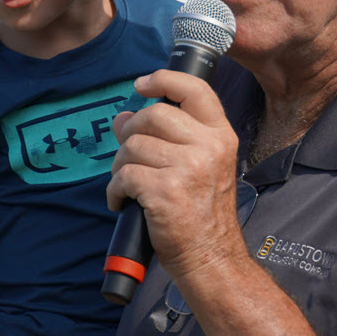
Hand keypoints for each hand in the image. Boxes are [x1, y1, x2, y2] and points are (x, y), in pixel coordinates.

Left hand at [107, 69, 242, 277]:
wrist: (212, 257)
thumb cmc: (203, 213)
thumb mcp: (202, 165)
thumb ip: (168, 137)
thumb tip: (123, 117)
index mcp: (221, 136)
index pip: (195, 89)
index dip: (164, 79)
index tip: (142, 85)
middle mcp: (210, 147)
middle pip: (153, 115)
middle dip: (130, 132)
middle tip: (128, 155)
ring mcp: (189, 169)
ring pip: (133, 146)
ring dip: (120, 166)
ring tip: (129, 185)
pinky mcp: (166, 192)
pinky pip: (124, 176)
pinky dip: (115, 191)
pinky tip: (123, 202)